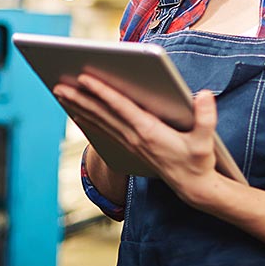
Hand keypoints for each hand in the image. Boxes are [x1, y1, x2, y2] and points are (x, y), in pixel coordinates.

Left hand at [53, 74, 228, 206]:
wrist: (193, 187)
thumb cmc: (199, 161)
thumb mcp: (206, 141)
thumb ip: (206, 118)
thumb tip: (203, 95)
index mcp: (150, 132)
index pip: (121, 107)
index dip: (102, 92)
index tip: (84, 78)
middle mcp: (134, 137)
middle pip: (102, 114)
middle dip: (80, 98)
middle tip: (58, 84)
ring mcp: (130, 143)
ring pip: (99, 121)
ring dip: (78, 106)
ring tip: (60, 92)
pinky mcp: (130, 147)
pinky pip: (103, 130)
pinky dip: (87, 119)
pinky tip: (76, 112)